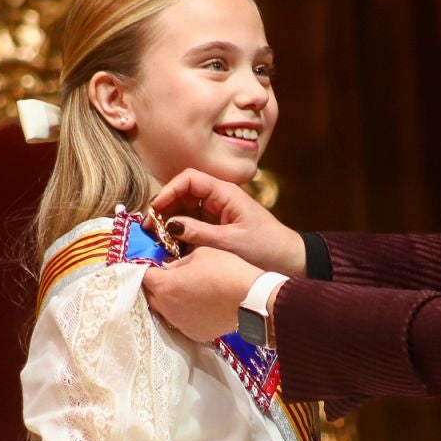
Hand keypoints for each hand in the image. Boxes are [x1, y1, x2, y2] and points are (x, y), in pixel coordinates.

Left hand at [143, 246, 262, 341]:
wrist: (251, 299)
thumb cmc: (226, 270)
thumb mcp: (200, 254)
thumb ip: (178, 263)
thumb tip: (169, 269)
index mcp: (165, 286)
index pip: (144, 277)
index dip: (149, 270)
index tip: (156, 267)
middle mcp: (167, 309)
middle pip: (151, 297)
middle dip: (156, 287)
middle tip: (170, 278)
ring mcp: (180, 324)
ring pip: (166, 312)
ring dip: (170, 302)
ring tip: (187, 293)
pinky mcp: (194, 335)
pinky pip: (182, 322)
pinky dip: (186, 315)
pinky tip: (200, 307)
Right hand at [152, 167, 306, 275]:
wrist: (290, 261)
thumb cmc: (266, 248)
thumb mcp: (230, 242)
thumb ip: (198, 233)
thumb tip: (170, 224)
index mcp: (225, 193)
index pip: (189, 179)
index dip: (169, 191)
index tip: (156, 210)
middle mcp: (218, 199)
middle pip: (183, 194)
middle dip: (165, 208)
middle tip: (150, 229)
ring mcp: (217, 214)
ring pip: (185, 211)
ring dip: (170, 223)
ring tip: (157, 240)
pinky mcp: (217, 229)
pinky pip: (192, 225)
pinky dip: (181, 234)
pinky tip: (171, 247)